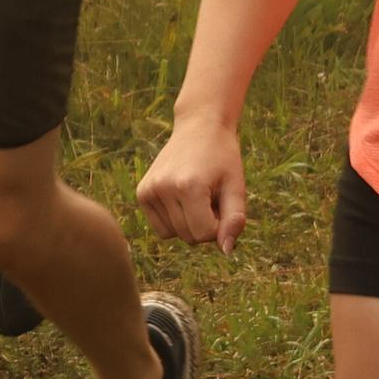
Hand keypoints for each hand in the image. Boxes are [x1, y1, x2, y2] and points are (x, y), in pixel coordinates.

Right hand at [134, 114, 246, 254]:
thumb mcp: (236, 187)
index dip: (220, 225)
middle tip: (211, 196)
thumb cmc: (223, 159)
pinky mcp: (142, 193)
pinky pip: (161, 228)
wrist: (200, 127)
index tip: (223, 203)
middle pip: (189, 237)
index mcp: (189, 186)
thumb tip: (227, 252)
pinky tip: (181, 198)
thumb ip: (234, 220)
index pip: (205, 234)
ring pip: (174, 235)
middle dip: (205, 225)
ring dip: (190, 223)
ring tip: (197, 195)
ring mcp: (149, 190)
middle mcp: (164, 188)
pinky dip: (174, 220)